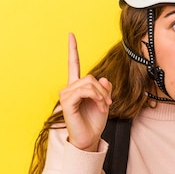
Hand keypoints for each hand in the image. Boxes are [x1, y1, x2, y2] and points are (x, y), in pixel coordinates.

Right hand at [59, 33, 111, 150]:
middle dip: (103, 90)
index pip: (73, 64)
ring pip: (89, 83)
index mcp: (77, 87)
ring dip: (101, 95)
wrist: (89, 138)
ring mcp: (66, 95)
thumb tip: (104, 79)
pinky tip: (100, 107)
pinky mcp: (66, 102)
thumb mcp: (105, 102)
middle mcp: (69, 88)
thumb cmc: (95, 121)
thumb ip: (105, 89)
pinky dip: (96, 97)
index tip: (71, 35)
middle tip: (108, 104)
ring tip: (104, 107)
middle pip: (90, 77)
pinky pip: (84, 91)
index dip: (72, 49)